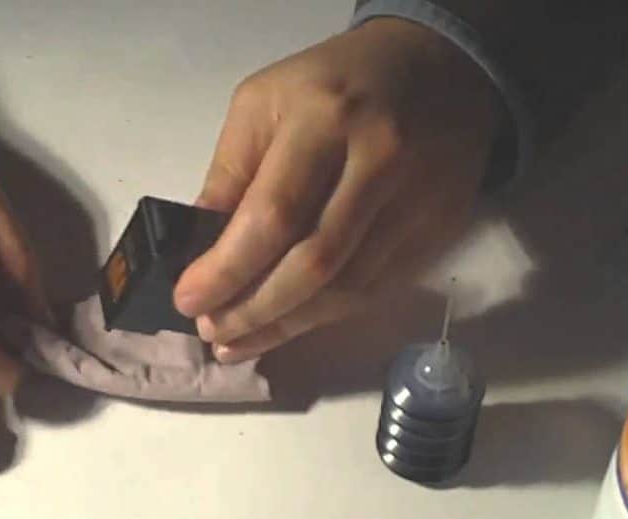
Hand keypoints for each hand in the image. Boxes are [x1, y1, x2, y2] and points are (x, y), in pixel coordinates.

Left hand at [174, 18, 496, 362]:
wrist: (439, 67)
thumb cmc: (333, 83)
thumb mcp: (264, 102)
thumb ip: (232, 173)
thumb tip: (200, 250)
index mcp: (325, 118)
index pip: (273, 215)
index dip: (227, 269)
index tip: (188, 300)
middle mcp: (380, 160)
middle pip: (315, 264)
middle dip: (253, 310)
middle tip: (210, 331)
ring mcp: (419, 200)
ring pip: (348, 289)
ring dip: (285, 326)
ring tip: (235, 341)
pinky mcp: (438, 228)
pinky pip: (375, 290)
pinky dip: (324, 316)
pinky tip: (285, 326)